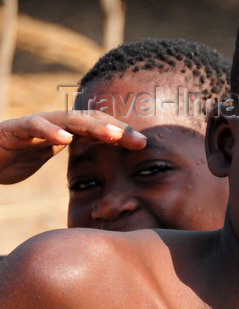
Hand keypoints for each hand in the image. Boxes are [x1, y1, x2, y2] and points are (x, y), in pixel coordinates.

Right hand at [0, 111, 146, 183]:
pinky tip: (65, 138)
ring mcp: (36, 124)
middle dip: (116, 129)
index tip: (143, 145)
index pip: (98, 128)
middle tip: (138, 141)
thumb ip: (72, 162)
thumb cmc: (16, 158)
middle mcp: (54, 123)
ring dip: (93, 126)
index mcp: (65, 131)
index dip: (121, 134)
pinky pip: (35, 126)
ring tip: (113, 135)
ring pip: (69, 120)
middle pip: (91, 121)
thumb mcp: (50, 161)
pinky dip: (50, 130)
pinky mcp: (15, 130)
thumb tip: (103, 179)